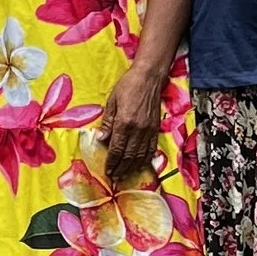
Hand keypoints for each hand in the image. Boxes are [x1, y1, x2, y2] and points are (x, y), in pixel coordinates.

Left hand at [91, 60, 166, 189]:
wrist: (149, 77)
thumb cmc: (128, 86)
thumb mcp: (112, 101)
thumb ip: (107, 122)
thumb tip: (100, 138)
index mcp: (124, 122)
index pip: (117, 148)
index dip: (112, 162)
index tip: (107, 171)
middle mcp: (138, 129)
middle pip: (129, 155)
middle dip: (121, 168)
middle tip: (115, 178)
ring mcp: (148, 130)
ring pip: (141, 155)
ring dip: (133, 167)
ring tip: (126, 175)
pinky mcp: (156, 129)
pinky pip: (151, 149)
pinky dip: (146, 159)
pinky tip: (141, 165)